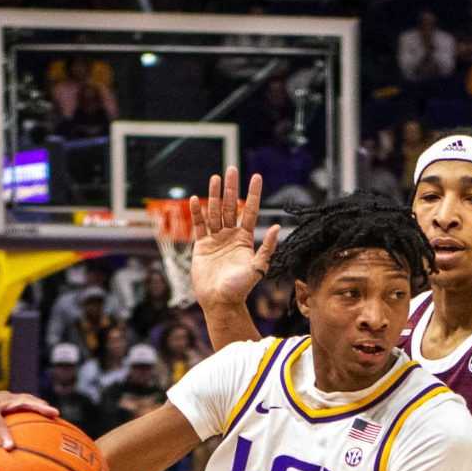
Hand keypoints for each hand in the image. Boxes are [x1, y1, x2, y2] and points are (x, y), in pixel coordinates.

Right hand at [186, 168, 279, 312]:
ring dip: (215, 195)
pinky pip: (199, 226)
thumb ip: (266, 248)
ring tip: (215, 178)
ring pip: (215, 212)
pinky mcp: (201, 246)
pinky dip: (197, 213)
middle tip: (232, 169)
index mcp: (245, 239)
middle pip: (231, 206)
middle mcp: (230, 236)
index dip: (253, 194)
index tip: (256, 176)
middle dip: (232, 188)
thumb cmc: (240, 288)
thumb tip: (276, 227)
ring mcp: (215, 239)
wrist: (220, 301)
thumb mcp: (257, 268)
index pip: (250, 211)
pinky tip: (196, 199)